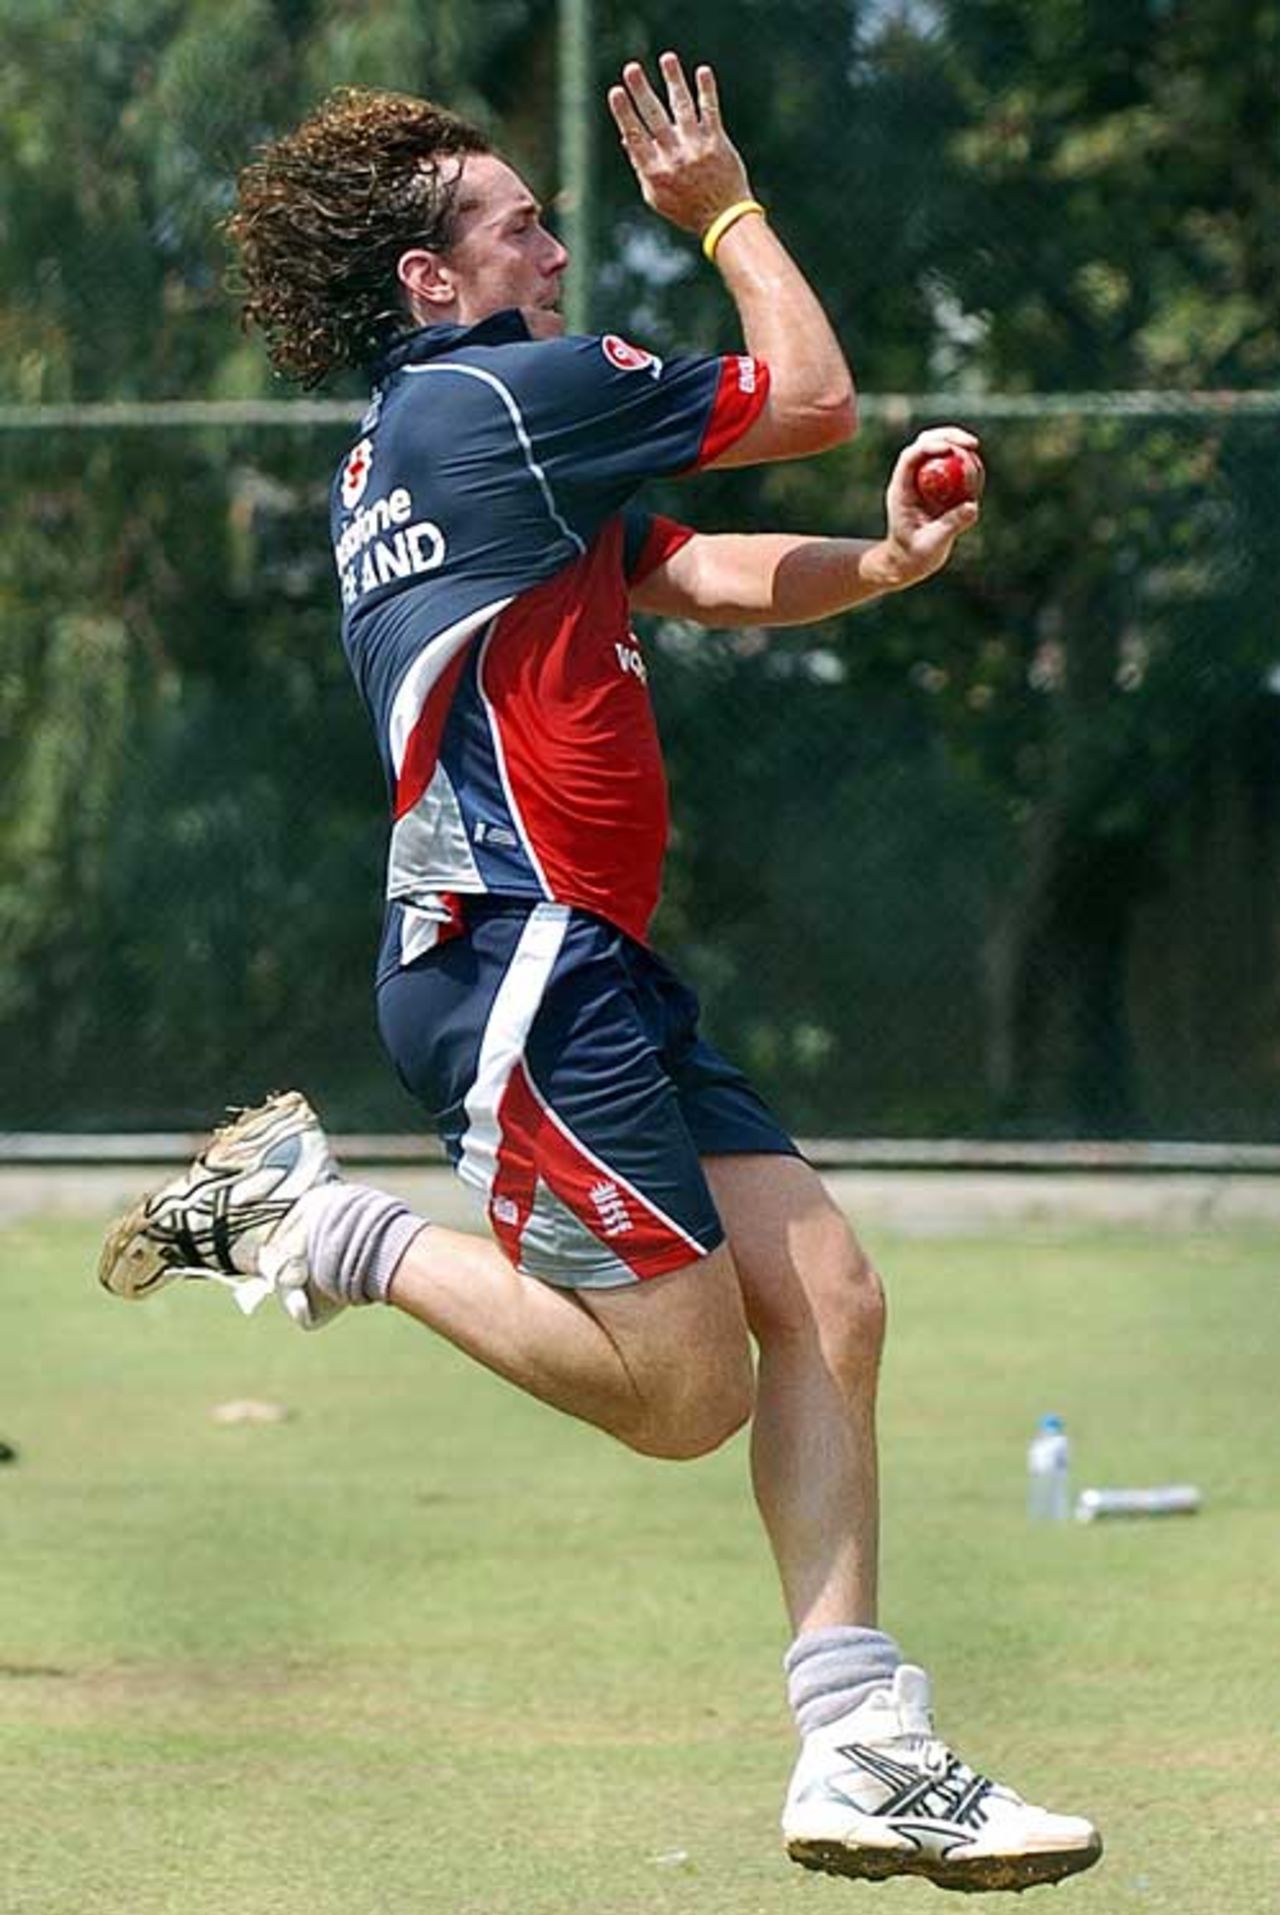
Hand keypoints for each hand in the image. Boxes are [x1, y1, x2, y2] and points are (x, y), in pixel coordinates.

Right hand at [608, 52, 752, 234]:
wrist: (723, 219)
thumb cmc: (686, 208)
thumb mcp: (656, 195)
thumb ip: (642, 167)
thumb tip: (627, 139)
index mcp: (655, 172)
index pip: (635, 136)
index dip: (624, 113)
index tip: (616, 92)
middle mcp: (674, 157)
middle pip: (654, 118)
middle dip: (641, 91)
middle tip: (631, 68)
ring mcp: (697, 148)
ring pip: (682, 108)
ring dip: (674, 81)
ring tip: (667, 59)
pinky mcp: (717, 142)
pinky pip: (710, 111)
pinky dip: (706, 91)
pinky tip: (702, 72)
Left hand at [875, 428, 982, 586]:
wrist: (908, 562)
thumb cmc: (914, 556)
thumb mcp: (932, 543)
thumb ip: (950, 525)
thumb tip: (972, 507)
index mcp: (902, 490)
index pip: (911, 457)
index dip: (930, 447)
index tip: (951, 449)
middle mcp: (911, 480)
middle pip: (926, 443)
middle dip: (949, 437)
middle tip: (972, 443)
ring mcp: (924, 481)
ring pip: (939, 450)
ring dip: (959, 445)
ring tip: (975, 453)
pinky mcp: (938, 487)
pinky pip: (952, 466)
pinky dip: (965, 463)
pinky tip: (977, 469)